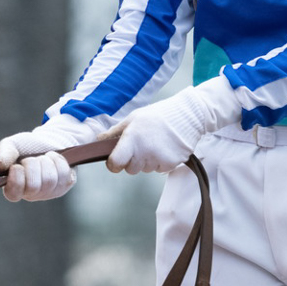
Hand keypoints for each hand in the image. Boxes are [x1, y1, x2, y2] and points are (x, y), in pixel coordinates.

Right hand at [0, 116, 97, 201]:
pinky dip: (57, 160)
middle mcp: (31, 194)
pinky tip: (52, 159)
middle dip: (32, 165)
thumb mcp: (11, 145)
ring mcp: (49, 192)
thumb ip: (4, 153)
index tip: (17, 166)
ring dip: (45, 161)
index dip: (16, 179)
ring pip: (49, 180)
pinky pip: (63, 174)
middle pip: (33, 186)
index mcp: (14, 187)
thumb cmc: (26, 146)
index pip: (13, 194)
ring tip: (42, 158)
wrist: (47, 141)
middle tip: (31, 159)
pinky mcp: (64, 185)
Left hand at [107, 76, 239, 174]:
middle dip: (132, 160)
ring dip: (147, 160)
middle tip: (141, 144)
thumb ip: (115, 132)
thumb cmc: (158, 115)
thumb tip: (98, 140)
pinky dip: (160, 161)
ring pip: (145, 169)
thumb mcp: (133, 118)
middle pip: (130, 169)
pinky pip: (159, 169)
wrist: (188, 116)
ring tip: (155, 143)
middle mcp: (144, 152)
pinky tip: (165, 147)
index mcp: (132, 139)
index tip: (115, 161)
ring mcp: (158, 159)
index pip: (115, 164)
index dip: (113, 164)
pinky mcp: (171, 164)